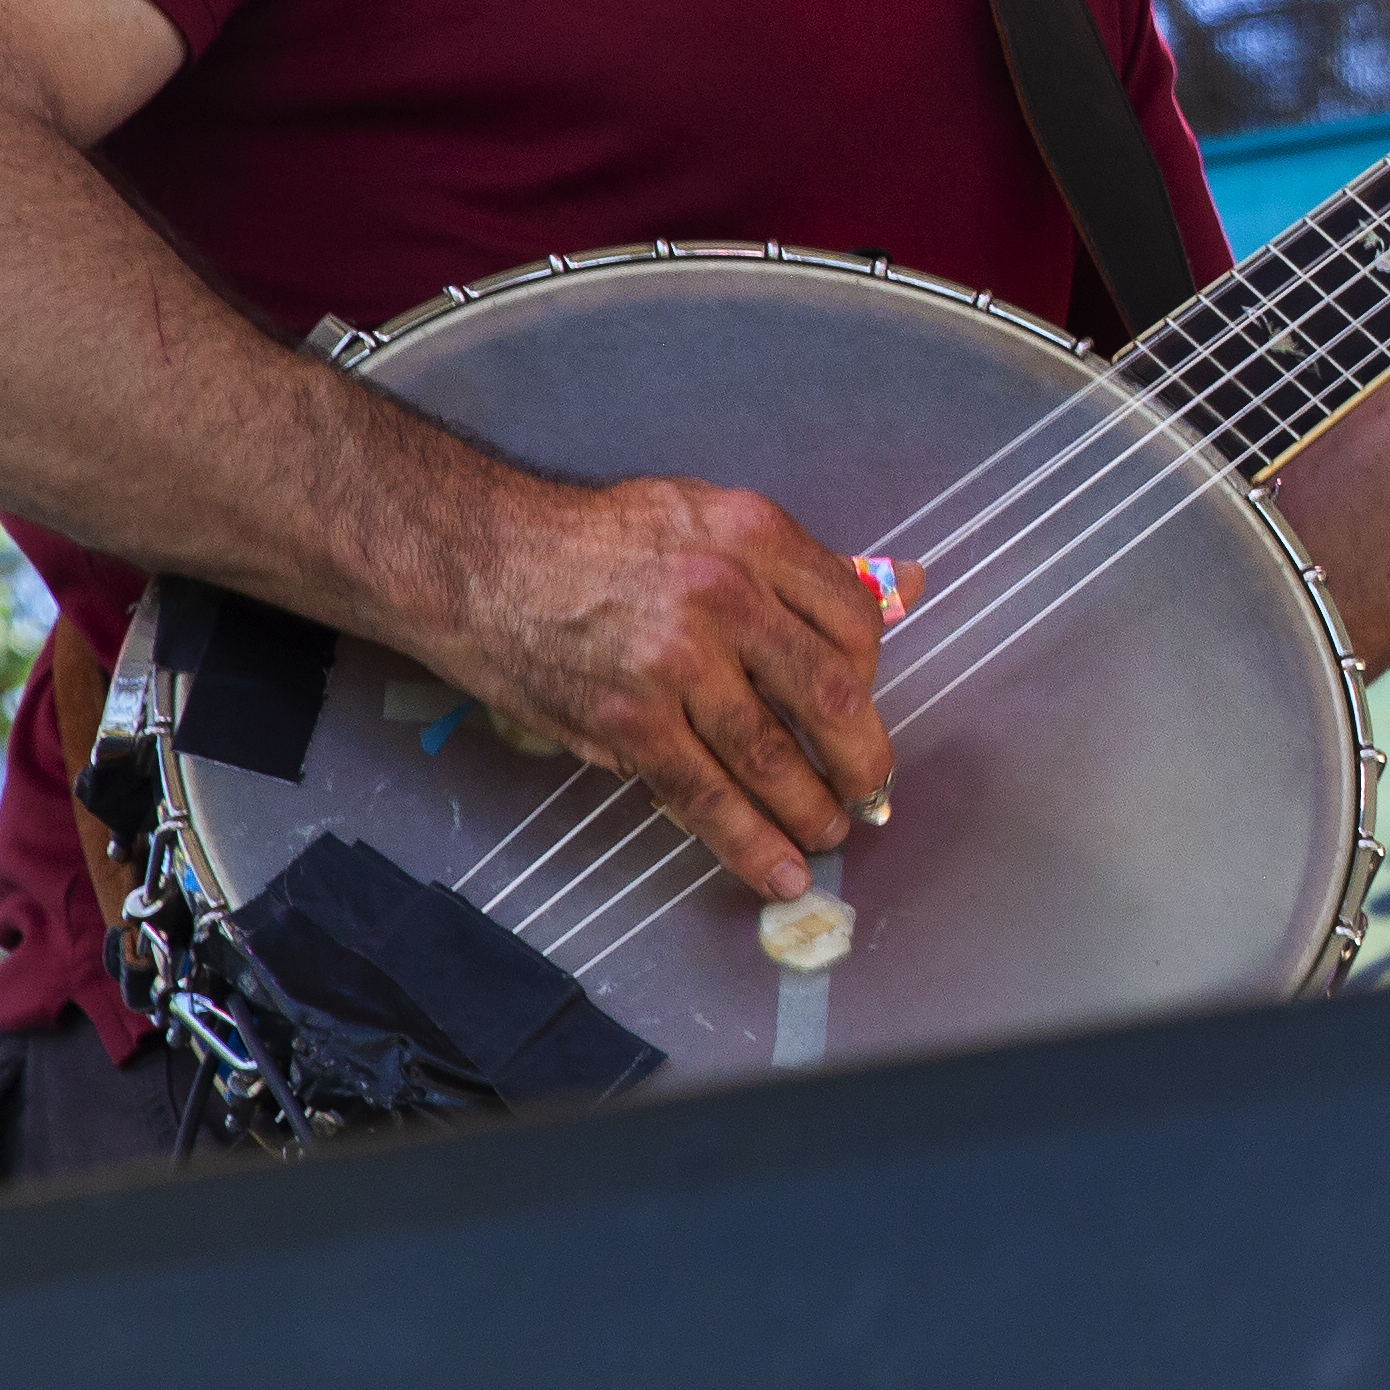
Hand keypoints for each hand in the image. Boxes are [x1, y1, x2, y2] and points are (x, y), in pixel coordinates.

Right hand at [433, 475, 890, 901]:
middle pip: (830, 694)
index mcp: (756, 536)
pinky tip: (779, 871)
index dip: (872, 676)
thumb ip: (802, 564)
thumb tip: (908, 583)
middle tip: (873, 792)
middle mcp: (725, 596)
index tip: (864, 708)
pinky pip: (704, 796)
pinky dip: (749, 843)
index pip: (853, 619)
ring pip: (772, 756)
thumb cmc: (600, 540)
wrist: (481, 560)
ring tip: (831, 833)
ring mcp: (676, 664)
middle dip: (863, 758)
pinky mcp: (628, 722)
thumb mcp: (710, 517)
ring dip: (812, 809)